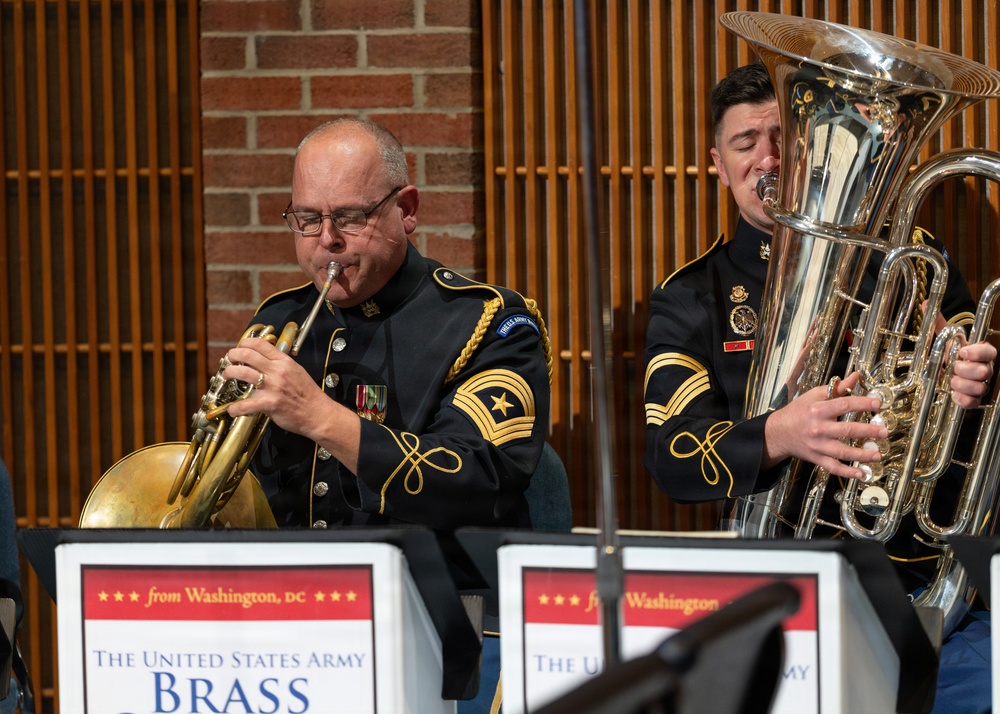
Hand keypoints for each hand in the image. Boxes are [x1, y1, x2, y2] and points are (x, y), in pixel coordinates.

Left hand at [221, 337, 361, 470]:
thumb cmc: (308, 395)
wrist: (318, 413)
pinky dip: (236, 408)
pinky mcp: (270, 403)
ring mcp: (273, 387)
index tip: (239, 347)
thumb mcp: (297, 371)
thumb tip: (266, 359)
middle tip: (229, 359)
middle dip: (233, 355)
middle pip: (248, 355)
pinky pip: (246, 404)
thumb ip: (281, 364)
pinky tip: (232, 409)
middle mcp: (278, 371)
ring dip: (229, 373)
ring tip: (227, 376)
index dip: (245, 343)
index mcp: (284, 362)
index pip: (261, 344)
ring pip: (242, 373)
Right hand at [763, 372, 886, 479]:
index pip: (844, 405)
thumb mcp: (814, 396)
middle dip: (868, 431)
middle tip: (884, 432)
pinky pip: (833, 467)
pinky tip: (862, 473)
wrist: (778, 432)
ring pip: (843, 452)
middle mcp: (818, 428)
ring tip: (879, 454)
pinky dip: (848, 472)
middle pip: (847, 430)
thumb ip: (837, 388)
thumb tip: (856, 377)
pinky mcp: (816, 458)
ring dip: (863, 454)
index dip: (862, 404)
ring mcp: (817, 445)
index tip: (878, 403)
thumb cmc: (798, 411)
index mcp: (818, 410)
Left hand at [930, 309, 994, 408]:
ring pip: (980, 387)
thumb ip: (939, 324)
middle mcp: (984, 369)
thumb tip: (924, 303)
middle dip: (967, 370)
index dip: (978, 352)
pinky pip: (974, 402)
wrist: (945, 373)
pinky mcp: (973, 398)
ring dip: (963, 385)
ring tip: (950, 381)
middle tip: (953, 368)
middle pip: (986, 371)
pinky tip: (953, 395)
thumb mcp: (944, 340)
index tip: (963, 352)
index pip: (990, 351)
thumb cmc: (949, 355)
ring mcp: (980, 384)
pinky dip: (963, 399)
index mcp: (979, 353)